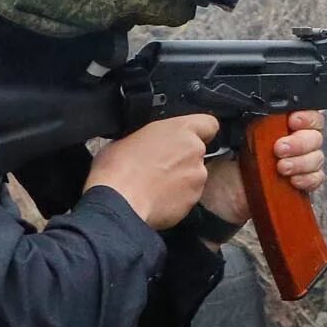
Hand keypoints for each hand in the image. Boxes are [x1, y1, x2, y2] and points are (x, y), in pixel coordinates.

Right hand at [84, 114, 218, 229]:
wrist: (118, 202)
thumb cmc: (117, 169)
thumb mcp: (126, 138)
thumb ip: (149, 138)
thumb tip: (147, 145)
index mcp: (179, 130)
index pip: (208, 123)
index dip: (201, 131)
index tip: (189, 136)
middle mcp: (194, 151)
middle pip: (197, 152)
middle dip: (182, 159)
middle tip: (159, 167)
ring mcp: (197, 178)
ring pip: (193, 176)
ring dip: (179, 180)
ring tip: (154, 186)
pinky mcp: (193, 201)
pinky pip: (187, 196)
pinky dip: (176, 198)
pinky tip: (156, 199)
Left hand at [196, 111, 326, 226]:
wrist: (217, 195)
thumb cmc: (222, 162)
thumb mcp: (232, 133)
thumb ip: (249, 118)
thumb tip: (258, 105)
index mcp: (278, 125)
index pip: (307, 114)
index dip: (306, 117)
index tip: (292, 121)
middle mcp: (291, 142)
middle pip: (315, 135)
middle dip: (300, 142)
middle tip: (279, 149)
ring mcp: (297, 164)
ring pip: (317, 157)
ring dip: (301, 162)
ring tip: (281, 168)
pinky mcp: (298, 185)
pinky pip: (317, 179)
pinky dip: (307, 179)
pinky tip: (292, 181)